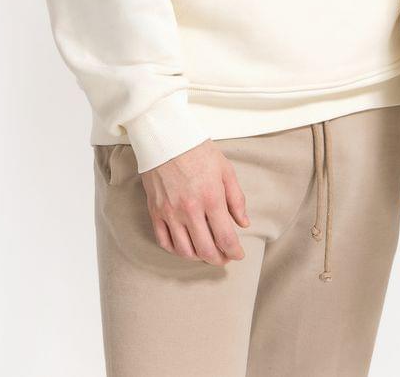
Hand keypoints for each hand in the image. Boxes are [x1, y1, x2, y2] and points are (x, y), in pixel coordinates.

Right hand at [140, 139, 249, 264]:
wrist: (167, 138)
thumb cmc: (199, 151)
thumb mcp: (225, 170)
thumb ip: (236, 199)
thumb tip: (243, 223)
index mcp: (211, 198)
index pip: (225, 237)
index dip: (234, 251)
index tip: (239, 254)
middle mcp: (190, 209)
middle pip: (205, 249)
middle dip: (218, 259)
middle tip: (225, 258)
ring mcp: (170, 213)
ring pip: (184, 251)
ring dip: (198, 258)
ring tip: (207, 254)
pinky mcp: (156, 212)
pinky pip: (165, 242)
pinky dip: (176, 251)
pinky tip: (186, 247)